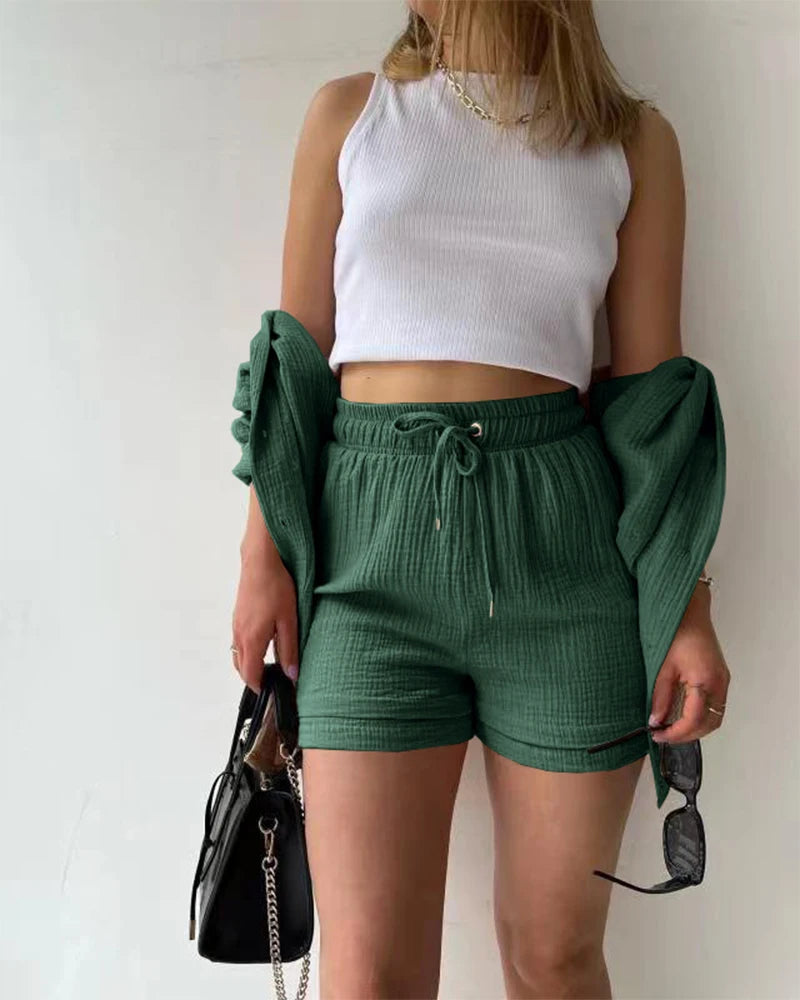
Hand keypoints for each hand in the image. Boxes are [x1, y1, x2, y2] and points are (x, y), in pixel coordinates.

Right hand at [231, 545, 298, 693]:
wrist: (260, 560)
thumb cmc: (275, 587)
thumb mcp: (289, 621)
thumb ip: (289, 650)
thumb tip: (291, 675)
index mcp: (251, 640)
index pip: (251, 675)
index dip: (261, 688)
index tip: (273, 693)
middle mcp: (239, 635)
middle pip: (241, 668)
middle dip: (255, 679)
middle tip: (274, 682)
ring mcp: (236, 625)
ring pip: (239, 655)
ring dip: (250, 665)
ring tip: (270, 666)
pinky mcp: (237, 616)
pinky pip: (238, 642)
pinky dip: (247, 651)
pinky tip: (263, 644)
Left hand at [649, 585, 729, 743]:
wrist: (689, 610)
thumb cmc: (675, 632)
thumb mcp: (663, 667)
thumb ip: (661, 697)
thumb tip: (656, 720)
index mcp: (705, 680)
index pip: (694, 719)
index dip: (676, 733)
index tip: (658, 735)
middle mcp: (719, 683)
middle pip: (710, 723)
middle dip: (688, 734)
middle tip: (665, 735)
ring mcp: (723, 680)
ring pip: (715, 716)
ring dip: (695, 727)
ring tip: (672, 727)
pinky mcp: (720, 676)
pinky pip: (715, 705)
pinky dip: (700, 715)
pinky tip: (682, 713)